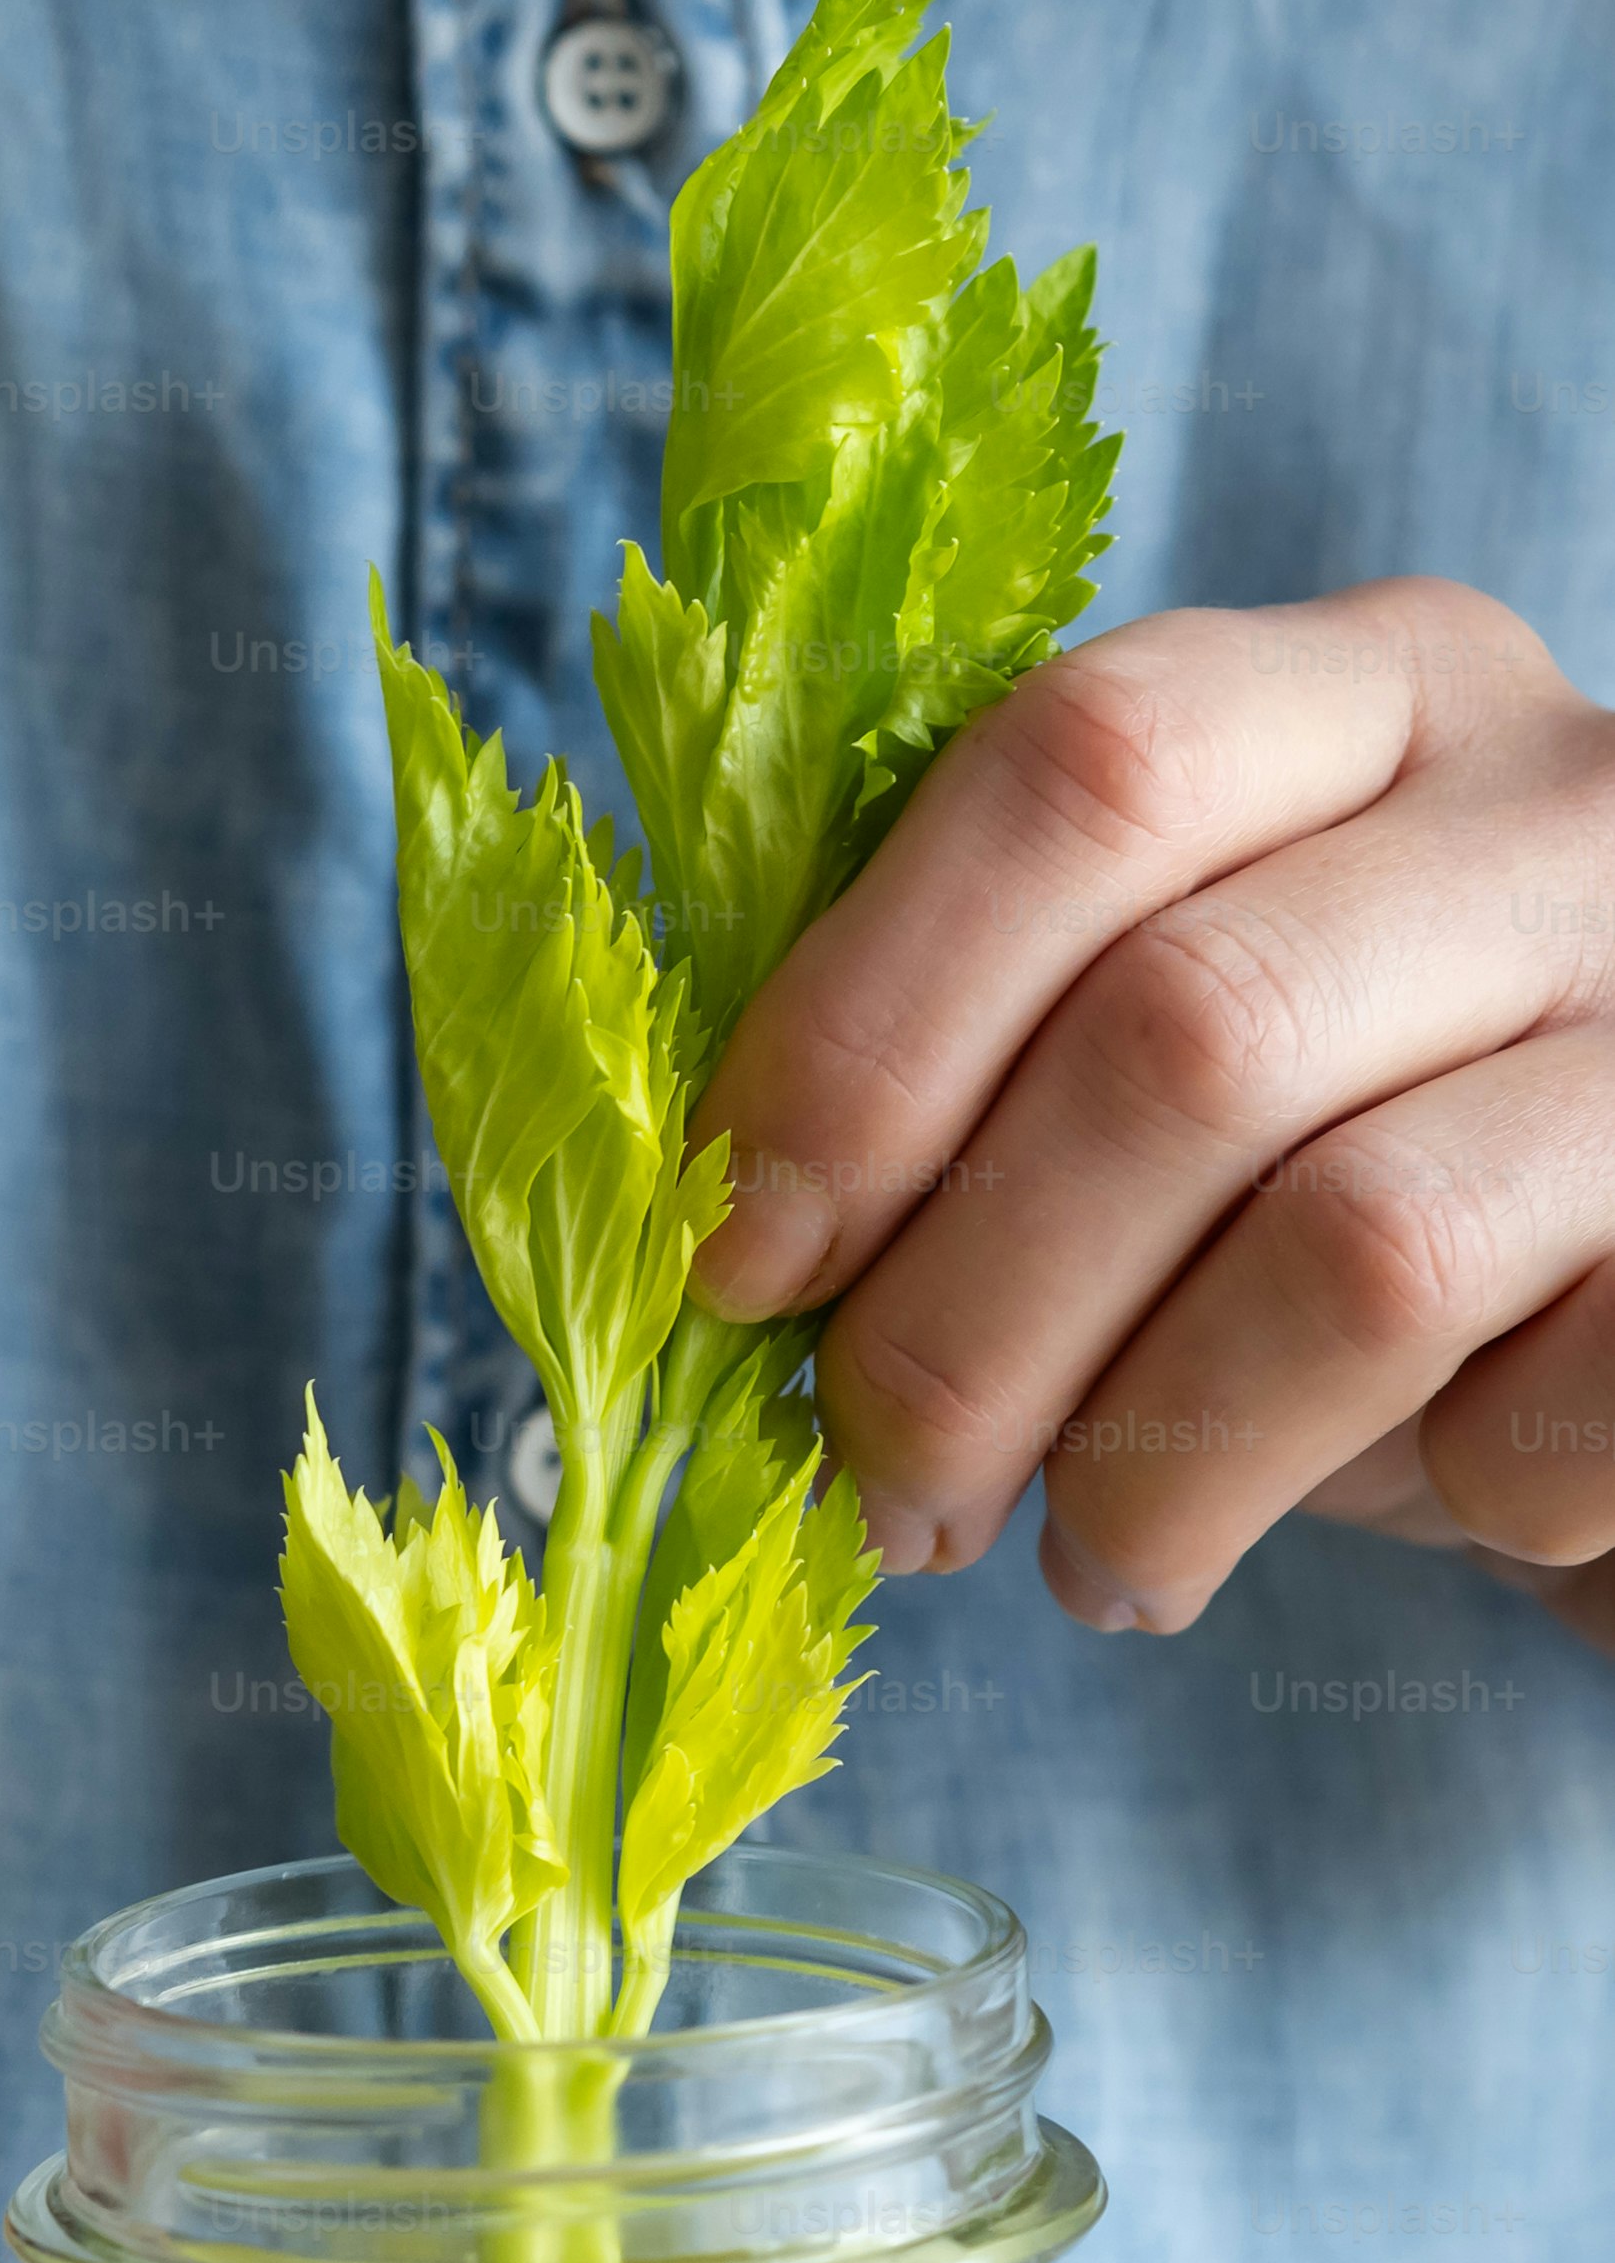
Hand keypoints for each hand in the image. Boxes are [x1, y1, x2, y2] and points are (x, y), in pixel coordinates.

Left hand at [691, 578, 1614, 1652]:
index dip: (869, 1027)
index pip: (1086, 764)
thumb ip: (999, 1045)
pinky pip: (1540, 1414)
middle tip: (885, 1488)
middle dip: (968, 1312)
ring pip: (1354, 1247)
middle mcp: (1563, 803)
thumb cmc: (1373, 1164)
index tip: (743, 1258)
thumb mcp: (1188, 1036)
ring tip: (1083, 1569)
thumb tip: (730, 1226)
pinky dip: (1408, 1510)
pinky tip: (1368, 1527)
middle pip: (1184, 1030)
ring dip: (1147, 1456)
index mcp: (1370, 693)